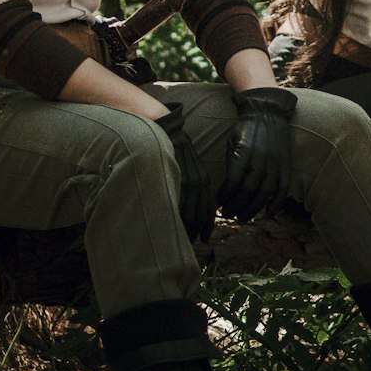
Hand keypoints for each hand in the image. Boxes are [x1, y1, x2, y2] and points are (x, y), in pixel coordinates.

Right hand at [156, 105, 215, 242]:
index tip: (205, 237)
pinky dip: (175, 213)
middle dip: (197, 228)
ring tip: (182, 238)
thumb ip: (190, 184)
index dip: (207, 222)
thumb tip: (188, 207)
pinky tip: (171, 223)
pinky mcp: (171, 174)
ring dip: (186, 225)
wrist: (163, 128)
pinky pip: (175, 199)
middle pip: (199, 210)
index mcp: (202, 176)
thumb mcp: (187, 166)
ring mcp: (183, 177)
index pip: (208, 205)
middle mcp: (196, 177)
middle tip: (194, 242)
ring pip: (188, 207)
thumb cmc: (172, 150)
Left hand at [216, 87, 297, 222]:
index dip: (224, 196)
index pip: (233, 180)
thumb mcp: (232, 141)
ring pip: (264, 193)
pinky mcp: (286, 165)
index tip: (218, 204)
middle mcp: (261, 157)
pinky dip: (276, 203)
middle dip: (236, 206)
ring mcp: (276, 162)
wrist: (269, 112)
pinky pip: (283, 188)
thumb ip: (231, 164)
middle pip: (248, 190)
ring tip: (242, 217)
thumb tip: (226, 190)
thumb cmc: (246, 129)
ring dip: (253, 209)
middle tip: (228, 214)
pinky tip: (268, 213)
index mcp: (245, 150)